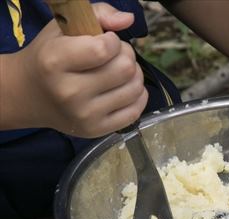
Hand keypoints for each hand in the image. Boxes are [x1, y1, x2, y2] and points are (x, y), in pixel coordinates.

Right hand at [11, 3, 146, 137]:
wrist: (29, 95)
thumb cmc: (50, 57)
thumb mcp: (64, 28)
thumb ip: (98, 14)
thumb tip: (128, 20)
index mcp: (55, 62)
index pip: (104, 49)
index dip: (113, 41)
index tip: (105, 40)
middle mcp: (69, 92)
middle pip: (125, 69)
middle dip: (126, 56)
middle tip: (114, 56)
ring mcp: (84, 115)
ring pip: (135, 89)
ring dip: (134, 75)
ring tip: (119, 71)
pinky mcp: (96, 130)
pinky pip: (135, 111)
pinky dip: (137, 96)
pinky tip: (124, 88)